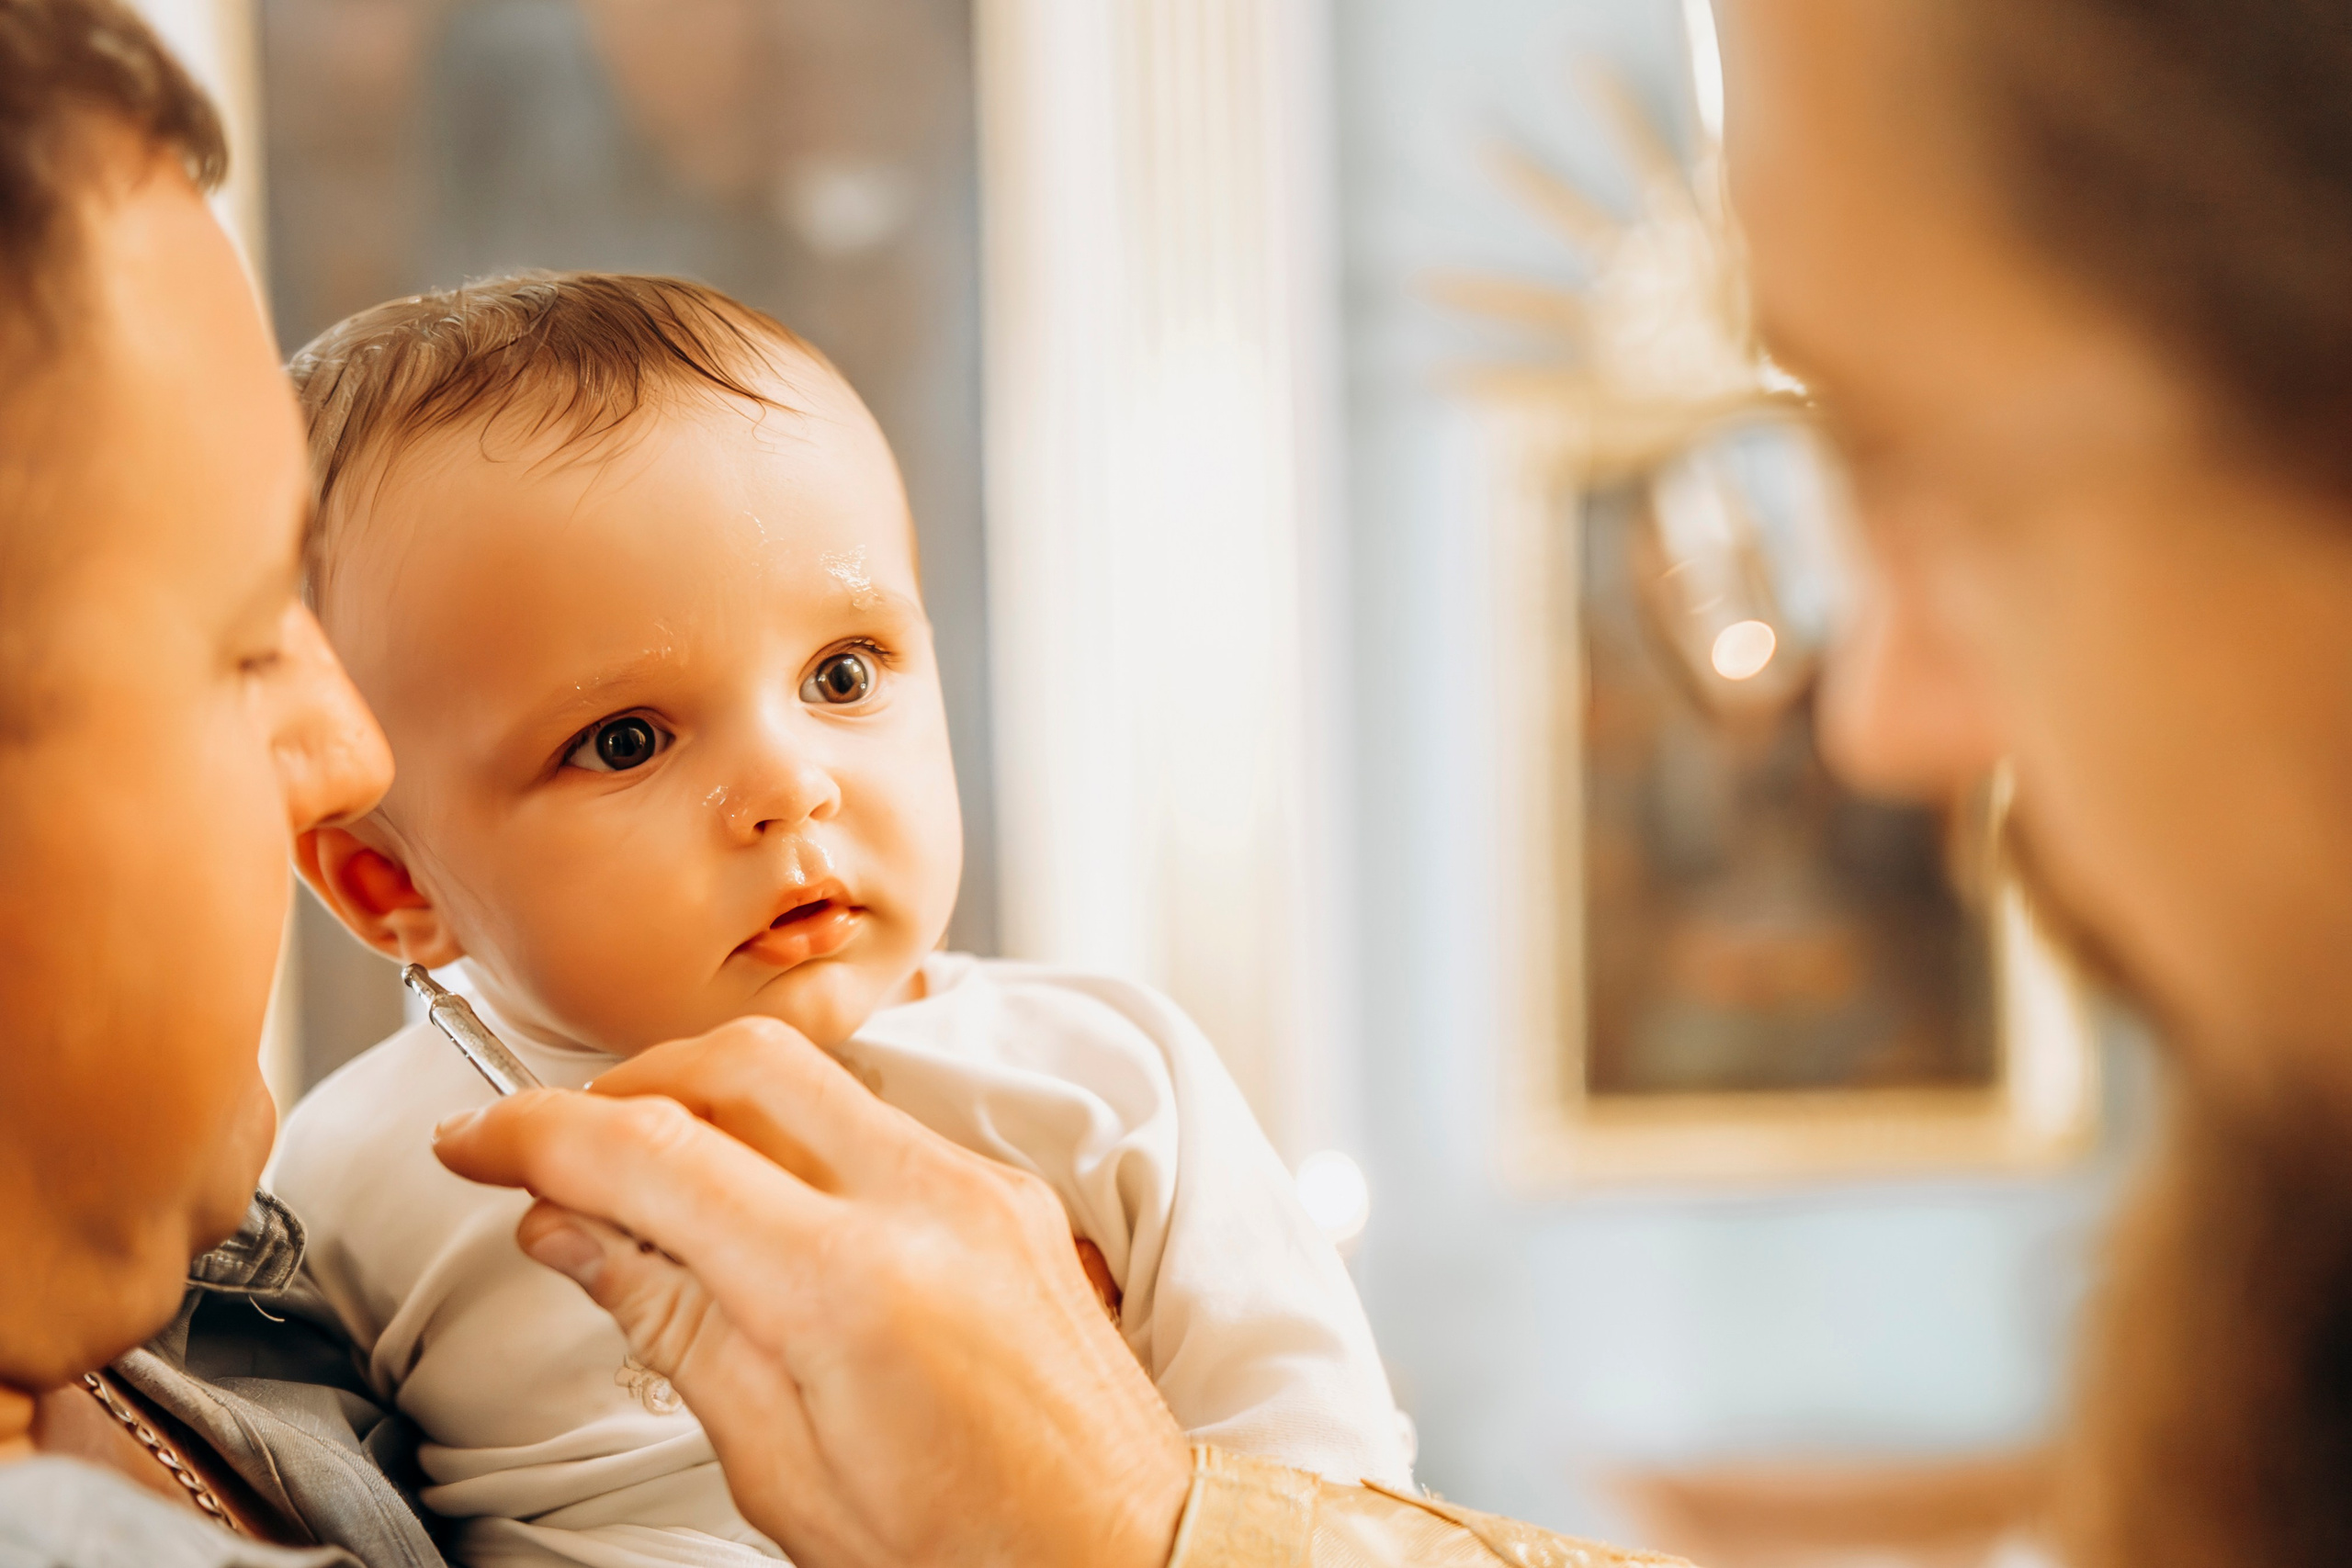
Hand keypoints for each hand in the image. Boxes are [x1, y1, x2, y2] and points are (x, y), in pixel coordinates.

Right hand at [431, 1017, 1192, 1567]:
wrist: (1128, 1554)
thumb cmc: (966, 1552)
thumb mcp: (783, 1469)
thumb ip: (676, 1325)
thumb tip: (575, 1227)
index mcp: (851, 1286)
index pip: (656, 1152)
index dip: (535, 1133)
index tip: (471, 1142)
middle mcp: (926, 1202)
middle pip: (738, 1061)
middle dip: (624, 1086)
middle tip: (552, 1154)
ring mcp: (978, 1185)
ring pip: (811, 1077)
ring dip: (708, 1104)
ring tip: (646, 1190)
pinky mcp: (1005, 1192)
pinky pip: (873, 1121)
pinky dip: (789, 1137)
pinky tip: (752, 1208)